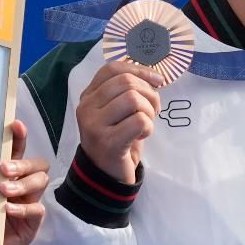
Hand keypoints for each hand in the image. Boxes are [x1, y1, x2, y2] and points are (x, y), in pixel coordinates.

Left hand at [0, 122, 51, 244]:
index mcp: (2, 172)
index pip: (18, 149)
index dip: (20, 135)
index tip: (14, 126)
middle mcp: (19, 185)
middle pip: (38, 164)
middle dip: (23, 163)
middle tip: (3, 169)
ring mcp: (26, 204)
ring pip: (42, 182)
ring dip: (25, 183)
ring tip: (3, 190)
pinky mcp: (30, 226)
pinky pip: (38, 210)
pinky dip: (24, 208)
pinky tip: (7, 209)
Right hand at [74, 61, 159, 182]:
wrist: (106, 175)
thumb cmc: (117, 139)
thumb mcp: (117, 111)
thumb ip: (127, 91)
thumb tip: (154, 77)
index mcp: (88, 95)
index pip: (112, 69)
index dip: (139, 69)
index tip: (158, 81)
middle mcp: (86, 107)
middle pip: (126, 82)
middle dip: (149, 94)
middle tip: (153, 111)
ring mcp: (94, 124)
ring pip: (133, 99)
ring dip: (149, 111)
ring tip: (145, 124)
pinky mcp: (108, 142)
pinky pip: (139, 121)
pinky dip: (148, 127)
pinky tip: (142, 135)